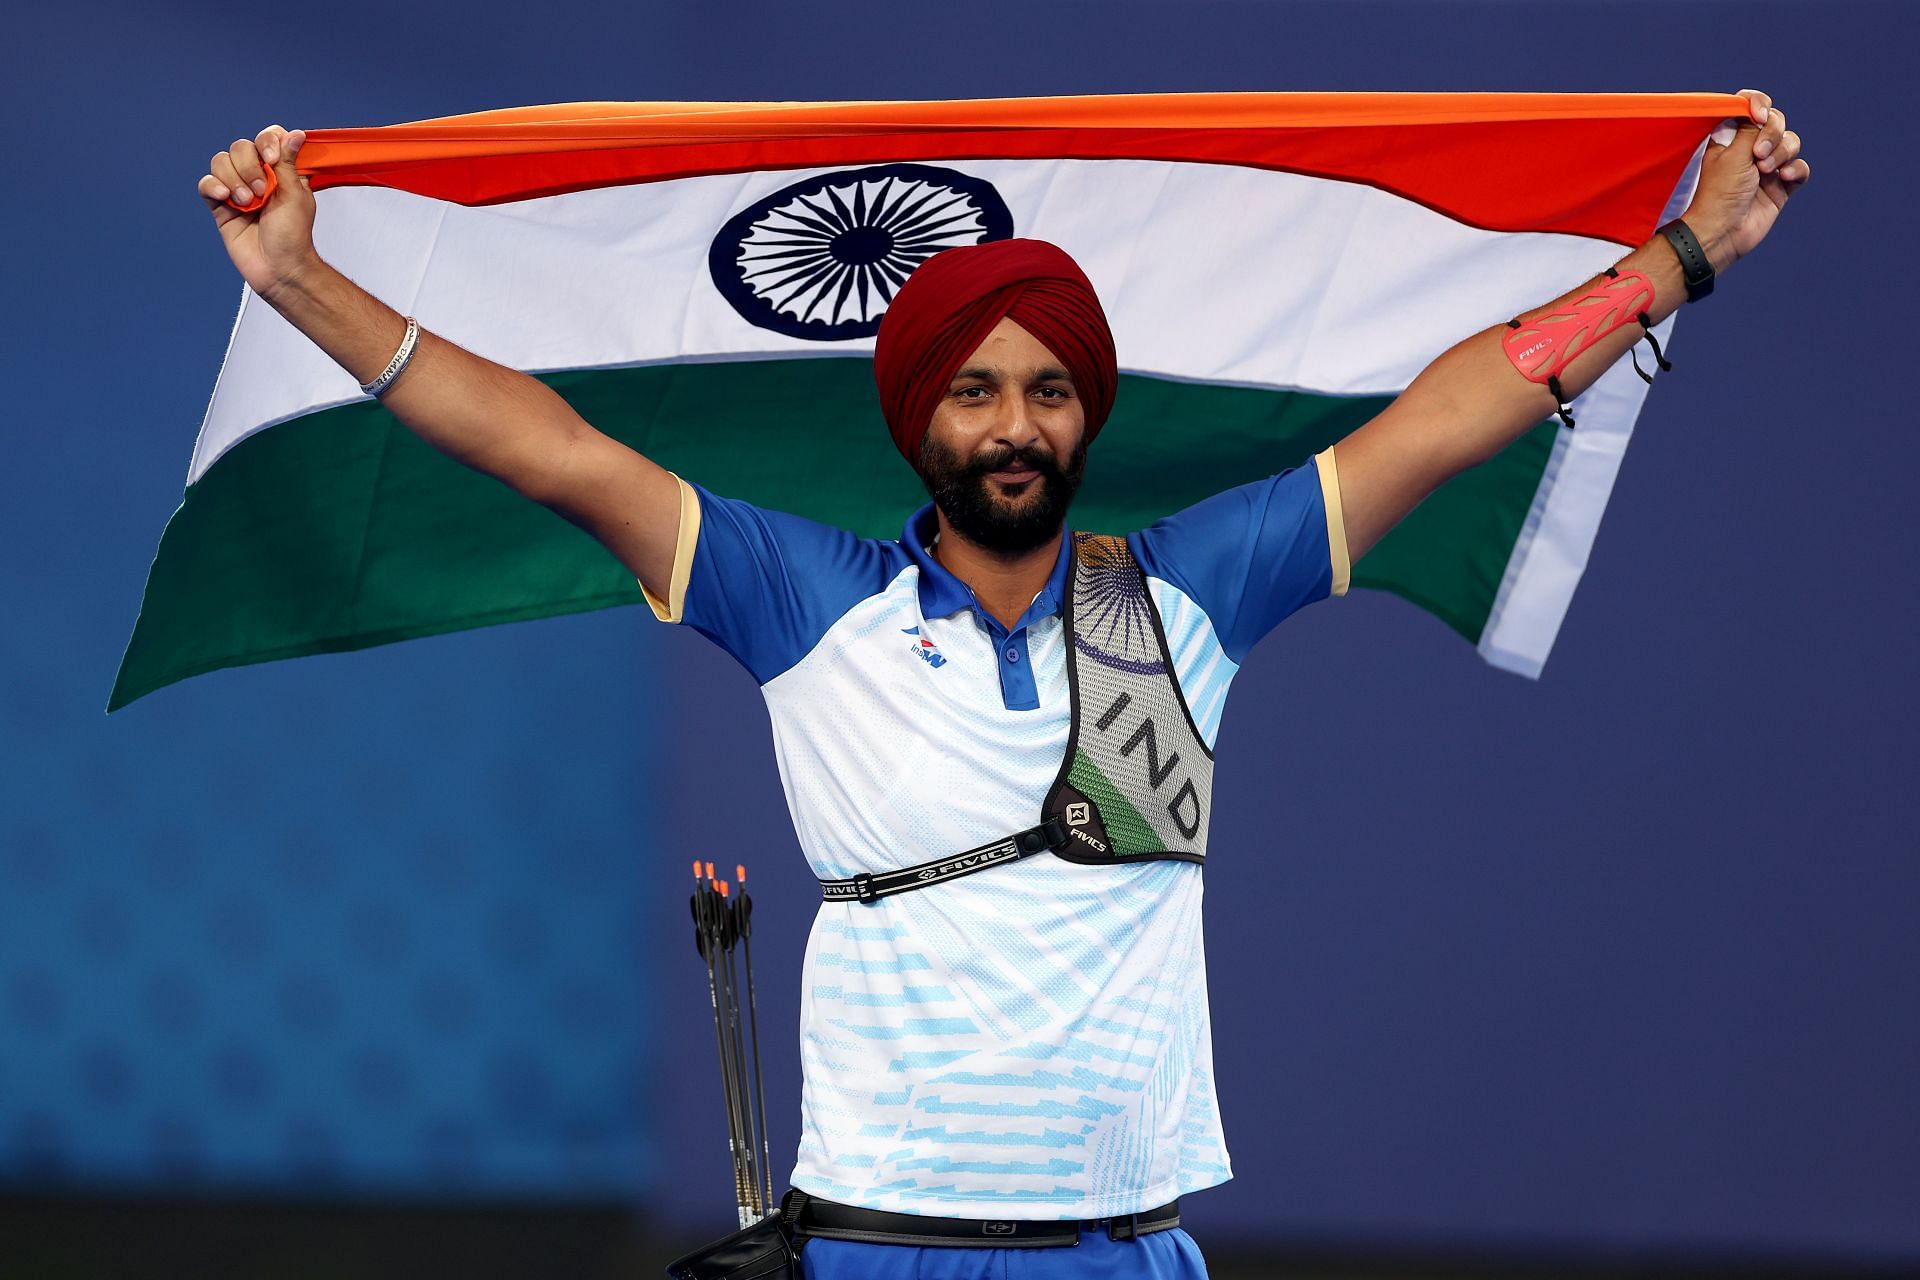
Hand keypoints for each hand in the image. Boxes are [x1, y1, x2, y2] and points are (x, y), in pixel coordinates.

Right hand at [197, 125, 320, 300]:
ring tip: (247, 203)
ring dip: (233, 179)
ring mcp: (237, 190)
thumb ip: (288, 162)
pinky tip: (226, 199)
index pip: (267, 138)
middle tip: (262, 192)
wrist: (279, 267)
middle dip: (248, 167)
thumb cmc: (293, 236)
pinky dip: (213, 186)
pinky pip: (206, 183)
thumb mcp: (295, 195)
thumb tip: (295, 134)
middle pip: (240, 147)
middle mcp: (257, 176)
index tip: (271, 157)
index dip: (266, 142)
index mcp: (280, 171)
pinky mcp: (220, 206)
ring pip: (221, 162)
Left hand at [1681, 89, 1809, 271]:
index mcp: (1731, 137)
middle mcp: (1749, 149)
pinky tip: (1783, 178)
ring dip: (1782, 153)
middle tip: (1758, 154)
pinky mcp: (1780, 186)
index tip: (1759, 115)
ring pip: (1790, 143)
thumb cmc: (1720, 193)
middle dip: (1773, 133)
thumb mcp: (1733, 154)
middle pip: (1776, 122)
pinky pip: (1799, 168)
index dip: (1759, 105)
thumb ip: (1752, 128)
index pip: (1750, 106)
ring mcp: (1766, 167)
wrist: (1723, 232)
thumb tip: (1762, 111)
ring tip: (1766, 171)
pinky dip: (1796, 170)